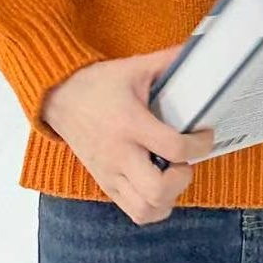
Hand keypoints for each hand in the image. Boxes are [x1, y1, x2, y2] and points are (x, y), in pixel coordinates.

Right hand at [41, 45, 213, 224]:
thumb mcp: (134, 67)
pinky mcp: (105, 184)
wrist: (58, 98)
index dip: (199, 145)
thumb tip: (196, 51)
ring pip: (146, 209)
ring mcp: (110, 173)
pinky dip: (153, 206)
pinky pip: (134, 212)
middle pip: (158, 189)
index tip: (204, 135)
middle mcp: (119, 154)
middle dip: (183, 178)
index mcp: (130, 124)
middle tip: (185, 160)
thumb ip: (167, 61)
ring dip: (169, 197)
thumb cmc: (96, 84)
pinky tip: (158, 185)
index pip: (173, 148)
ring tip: (172, 174)